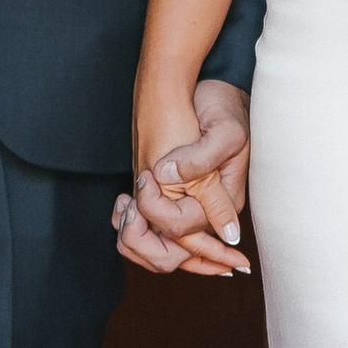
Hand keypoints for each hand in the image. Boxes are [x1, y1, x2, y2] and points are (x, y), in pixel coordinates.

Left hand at [117, 76, 252, 278]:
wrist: (214, 91)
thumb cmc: (224, 108)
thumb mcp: (224, 132)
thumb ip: (200, 160)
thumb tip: (168, 177)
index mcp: (223, 202)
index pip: (183, 230)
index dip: (157, 211)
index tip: (146, 177)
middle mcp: (204, 212)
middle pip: (169, 256)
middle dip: (141, 239)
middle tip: (130, 203)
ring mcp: (186, 206)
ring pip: (156, 250)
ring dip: (133, 235)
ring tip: (125, 202)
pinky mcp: (170, 197)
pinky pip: (149, 230)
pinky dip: (129, 225)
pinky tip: (123, 203)